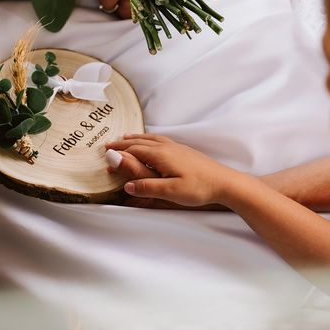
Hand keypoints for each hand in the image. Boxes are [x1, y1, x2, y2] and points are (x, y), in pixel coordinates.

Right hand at [105, 133, 244, 206]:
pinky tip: (151, 142)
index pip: (133, 151)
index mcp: (161, 156)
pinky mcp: (183, 150)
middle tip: (108, 145)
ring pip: (150, 138)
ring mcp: (176, 147)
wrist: (225, 182)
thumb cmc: (200, 188)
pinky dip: (148, 138)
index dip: (118, 153)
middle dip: (122, 143)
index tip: (104, 155)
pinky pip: (160, 139)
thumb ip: (148, 186)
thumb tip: (127, 185)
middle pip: (139, 142)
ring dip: (135, 138)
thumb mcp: (171, 192)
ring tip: (125, 137)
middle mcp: (167, 147)